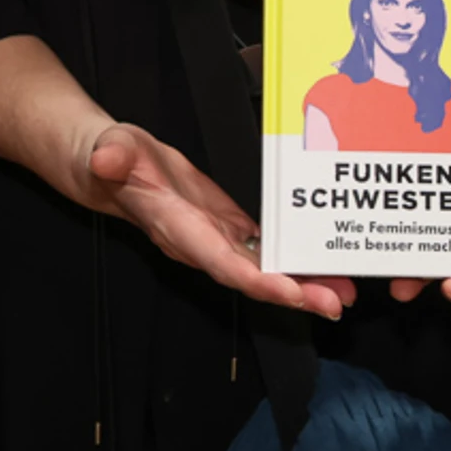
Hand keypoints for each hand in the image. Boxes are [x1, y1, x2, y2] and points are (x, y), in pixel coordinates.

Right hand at [78, 121, 356, 319]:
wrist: (113, 168)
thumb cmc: (113, 157)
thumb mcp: (112, 148)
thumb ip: (112, 156)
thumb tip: (106, 159)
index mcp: (178, 229)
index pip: (221, 263)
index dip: (257, 281)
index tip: (292, 293)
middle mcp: (202, 244)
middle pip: (253, 277)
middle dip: (295, 293)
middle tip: (337, 302)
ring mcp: (217, 239)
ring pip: (263, 268)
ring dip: (303, 282)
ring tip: (344, 290)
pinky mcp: (227, 227)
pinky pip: (264, 249)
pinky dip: (292, 259)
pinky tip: (322, 264)